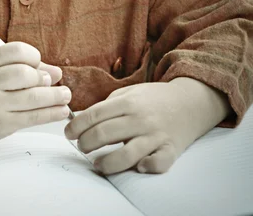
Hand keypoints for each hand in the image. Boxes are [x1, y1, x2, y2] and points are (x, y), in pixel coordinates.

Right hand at [0, 42, 70, 144]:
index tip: (38, 62)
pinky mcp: (1, 124)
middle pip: (25, 75)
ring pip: (32, 98)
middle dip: (44, 78)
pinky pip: (32, 118)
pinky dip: (51, 114)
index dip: (34, 56)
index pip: (17, 51)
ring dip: (55, 97)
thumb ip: (24, 67)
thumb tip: (57, 73)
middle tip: (52, 82)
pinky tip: (61, 111)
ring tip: (65, 95)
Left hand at [64, 81, 205, 174]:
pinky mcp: (170, 149)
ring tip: (97, 163)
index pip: (94, 115)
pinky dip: (147, 167)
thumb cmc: (154, 98)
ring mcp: (155, 135)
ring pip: (127, 154)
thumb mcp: (129, 92)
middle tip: (81, 146)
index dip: (77, 126)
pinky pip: (158, 162)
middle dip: (86, 143)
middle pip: (104, 134)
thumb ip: (108, 105)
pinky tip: (138, 167)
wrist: (190, 101)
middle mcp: (140, 118)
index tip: (68, 133)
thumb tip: (83, 119)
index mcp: (127, 102)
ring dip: (107, 162)